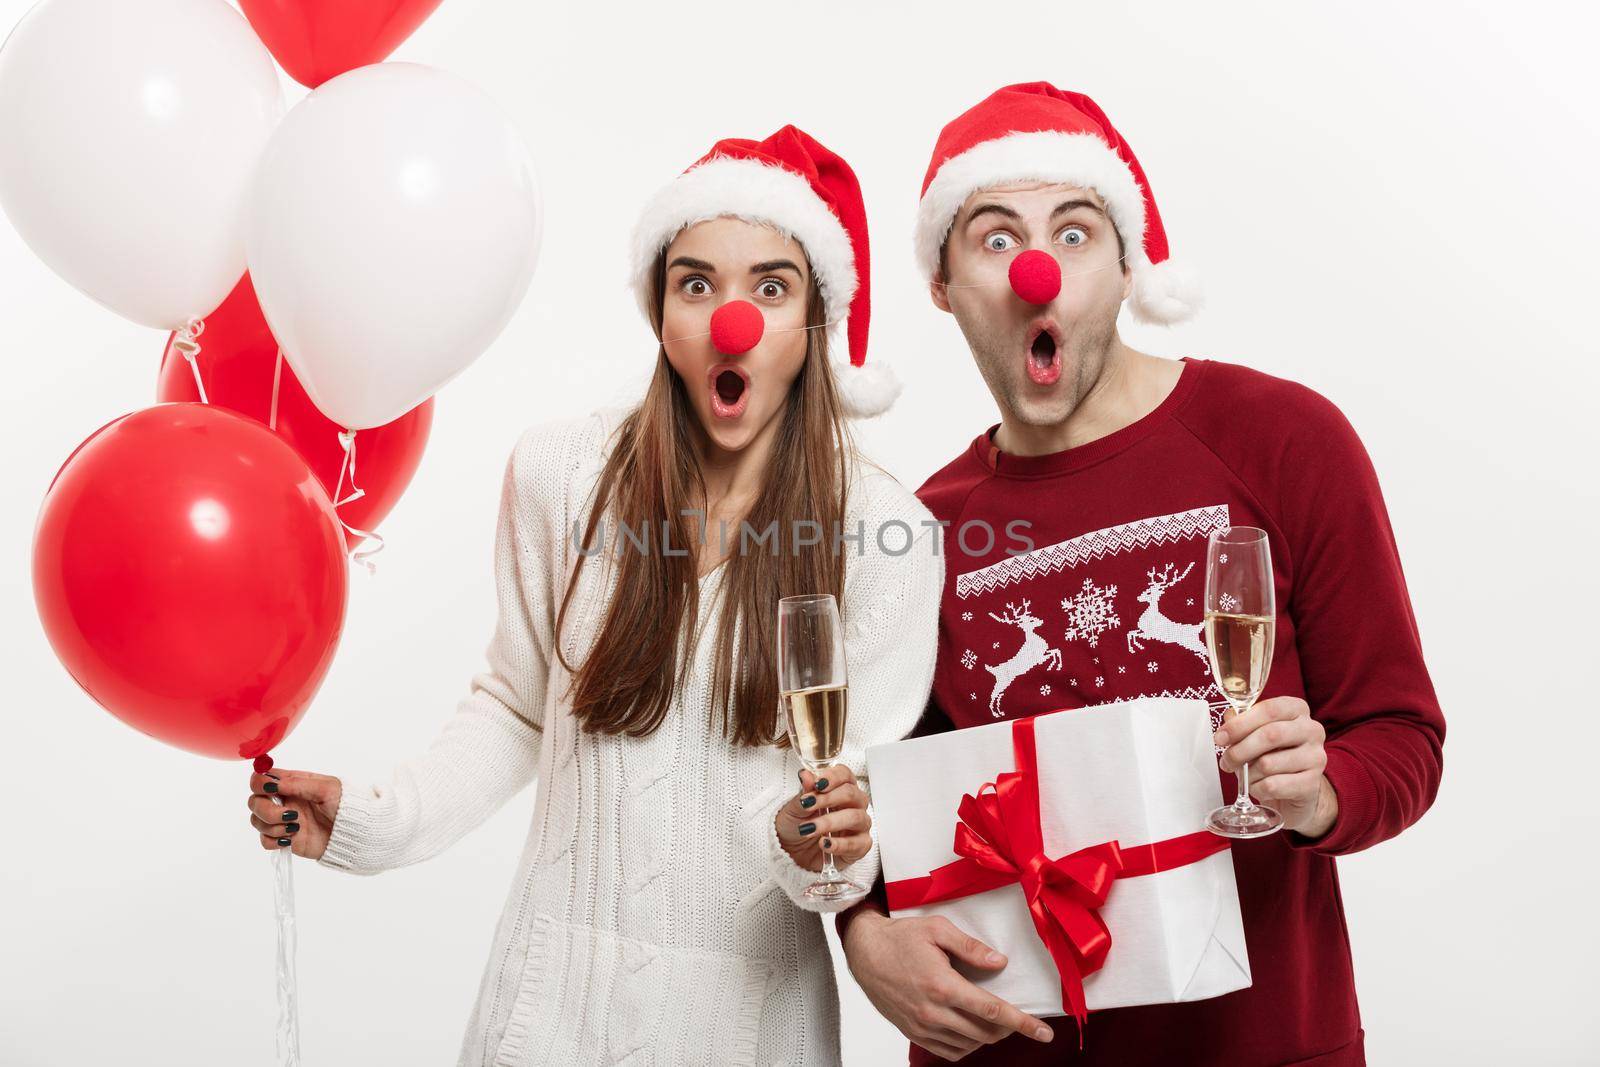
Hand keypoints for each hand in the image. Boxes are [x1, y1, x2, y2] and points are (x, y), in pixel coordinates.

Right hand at [246, 768, 342, 859]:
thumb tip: (272, 782)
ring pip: (256, 821)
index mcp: (291, 783)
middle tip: (290, 814)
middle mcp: (283, 800)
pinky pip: (264, 840)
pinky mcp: (284, 838)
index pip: (261, 778)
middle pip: (254, 801)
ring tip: (296, 826)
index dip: (259, 783)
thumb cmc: (345, 804)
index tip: (271, 790)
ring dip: (272, 826)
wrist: (354, 832)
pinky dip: (273, 840)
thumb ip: (297, 784)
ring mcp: (282, 820)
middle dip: (265, 809)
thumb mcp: (325, 788)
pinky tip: (290, 839)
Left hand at [775, 765, 869, 870]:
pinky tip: (824, 844)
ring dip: (831, 822)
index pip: (844, 775)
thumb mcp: (795, 808)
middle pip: (852, 794)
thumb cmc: (796, 825)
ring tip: (810, 829)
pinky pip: (857, 844)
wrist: (792, 851)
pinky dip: (839, 844)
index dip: (833, 777)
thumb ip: (804, 792)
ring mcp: (859, 825)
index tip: (818, 784)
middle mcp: (853, 804)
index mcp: (839, 789)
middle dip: (828, 799)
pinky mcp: (860, 846)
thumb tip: (805, 775)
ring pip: (856, 817)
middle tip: (808, 805)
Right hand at [840, 908, 1053, 1060]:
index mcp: (943, 986)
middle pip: (985, 1033)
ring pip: (969, 1045)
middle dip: (1009, 1029)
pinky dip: (967, 1046)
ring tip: (994, 1020)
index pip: (993, 1011)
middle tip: (1019, 1017)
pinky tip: (971, 1030)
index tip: (1044, 1032)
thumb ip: (971, 948)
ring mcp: (922, 1026)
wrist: (864, 952)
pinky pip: (949, 1051)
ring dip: (988, 1036)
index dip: (1023, 1023)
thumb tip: (1000, 963)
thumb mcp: (938, 930)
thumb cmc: (901, 937)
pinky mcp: (913, 1032)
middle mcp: (933, 1012)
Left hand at [1214, 696, 1337, 836]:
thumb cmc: (1273, 754)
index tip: (1220, 738)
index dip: (1240, 724)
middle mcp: (1312, 730)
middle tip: (1226, 761)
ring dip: (1247, 773)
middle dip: (1240, 750)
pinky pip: (1273, 786)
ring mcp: (1316, 757)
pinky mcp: (1312, 784)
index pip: (1269, 709)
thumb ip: (1241, 723)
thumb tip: (1228, 720)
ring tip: (1246, 776)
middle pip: (1270, 735)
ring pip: (1268, 763)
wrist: (1296, 789)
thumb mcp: (1256, 733)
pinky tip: (1259, 787)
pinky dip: (1257, 788)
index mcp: (1297, 710)